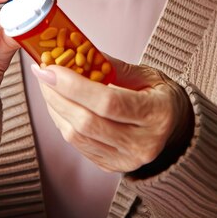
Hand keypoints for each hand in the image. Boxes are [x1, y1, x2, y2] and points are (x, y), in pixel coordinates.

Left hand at [30, 58, 192, 173]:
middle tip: (42, 72)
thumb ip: (114, 66)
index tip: (51, 67)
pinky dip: (62, 120)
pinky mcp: (111, 166)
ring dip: (55, 107)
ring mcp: (126, 160)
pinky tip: (58, 102)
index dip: (74, 85)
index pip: (108, 102)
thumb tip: (79, 51)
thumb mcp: (146, 75)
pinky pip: (77, 144)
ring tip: (47, 84)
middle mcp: (143, 144)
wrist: (174, 127)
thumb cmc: (159, 95)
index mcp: (156, 115)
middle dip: (57, 95)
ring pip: (77, 136)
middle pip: (87, 122)